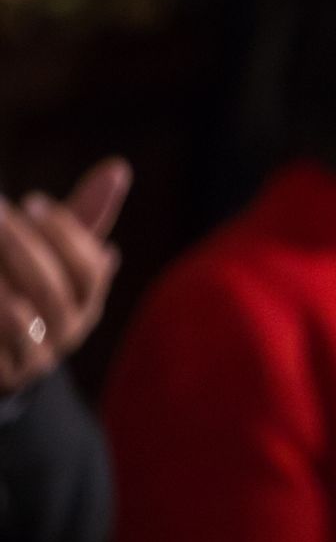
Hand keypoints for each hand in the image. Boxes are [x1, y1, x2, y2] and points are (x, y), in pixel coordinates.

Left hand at [0, 157, 130, 395]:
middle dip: (20, 245)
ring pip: (22, 319)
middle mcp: (68, 332)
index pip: (89, 268)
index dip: (65, 234)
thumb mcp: (55, 256)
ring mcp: (36, 359)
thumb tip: (117, 167)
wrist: (4, 359)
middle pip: (52, 289)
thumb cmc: (28, 290)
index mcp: (87, 302)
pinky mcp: (5, 374)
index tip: (33, 201)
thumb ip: (84, 217)